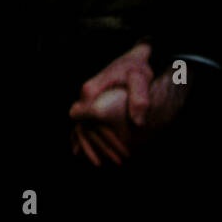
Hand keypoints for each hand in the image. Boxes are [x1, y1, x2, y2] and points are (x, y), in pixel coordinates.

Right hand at [68, 44, 189, 165]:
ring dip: (90, 144)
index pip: (84, 115)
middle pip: (82, 124)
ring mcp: (87, 99)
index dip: (95, 135)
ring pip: (81, 125)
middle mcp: (85, 95)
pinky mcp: (93, 102)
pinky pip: (84, 122)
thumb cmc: (136, 67)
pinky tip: (89, 154)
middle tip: (117, 162)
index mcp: (92, 89)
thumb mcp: (140, 79)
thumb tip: (138, 123)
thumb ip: (139, 99)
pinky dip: (86, 138)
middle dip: (95, 145)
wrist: (133, 57)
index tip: (110, 150)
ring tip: (101, 164)